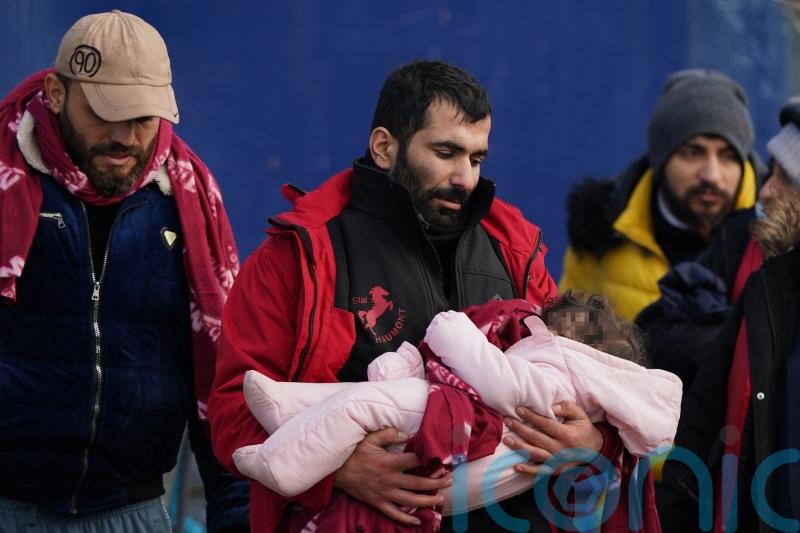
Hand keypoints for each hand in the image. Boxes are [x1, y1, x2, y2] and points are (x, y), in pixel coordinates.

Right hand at [334, 427, 451, 525]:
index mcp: (390, 463)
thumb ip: (389, 434)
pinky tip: (418, 521)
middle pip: (419, 483)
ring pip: (411, 500)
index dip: (430, 459)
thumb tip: (406, 434)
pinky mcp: (378, 503)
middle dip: (437, 482)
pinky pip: (395, 514)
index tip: (443, 459)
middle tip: (449, 480)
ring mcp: (385, 493)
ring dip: (428, 500)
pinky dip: (407, 519)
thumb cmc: (354, 453)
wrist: (337, 471)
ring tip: (441, 499)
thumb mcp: (369, 438)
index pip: (415, 461)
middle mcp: (390, 480)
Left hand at [503, 401, 603, 475]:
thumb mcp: (580, 415)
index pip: (545, 424)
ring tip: (506, 439)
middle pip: (536, 438)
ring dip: (519, 447)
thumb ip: (566, 408)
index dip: (531, 416)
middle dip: (519, 429)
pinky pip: (540, 471)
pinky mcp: (556, 470)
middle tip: (507, 420)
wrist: (595, 451)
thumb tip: (551, 407)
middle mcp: (561, 449)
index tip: (518, 409)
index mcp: (567, 435)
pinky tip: (516, 466)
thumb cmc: (583, 429)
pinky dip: (528, 470)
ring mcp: (558, 462)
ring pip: (535, 454)